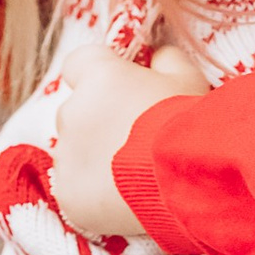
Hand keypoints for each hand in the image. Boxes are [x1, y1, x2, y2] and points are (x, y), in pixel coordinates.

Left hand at [48, 39, 205, 238]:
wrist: (186, 183)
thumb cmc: (187, 125)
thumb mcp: (189, 80)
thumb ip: (167, 60)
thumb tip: (158, 56)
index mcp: (98, 78)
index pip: (79, 63)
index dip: (98, 74)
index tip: (121, 88)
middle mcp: (72, 112)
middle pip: (78, 111)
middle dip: (100, 122)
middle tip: (138, 140)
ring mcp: (65, 156)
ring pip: (76, 151)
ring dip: (98, 158)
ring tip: (137, 175)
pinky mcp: (67, 194)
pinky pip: (77, 187)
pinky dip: (95, 192)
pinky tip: (126, 198)